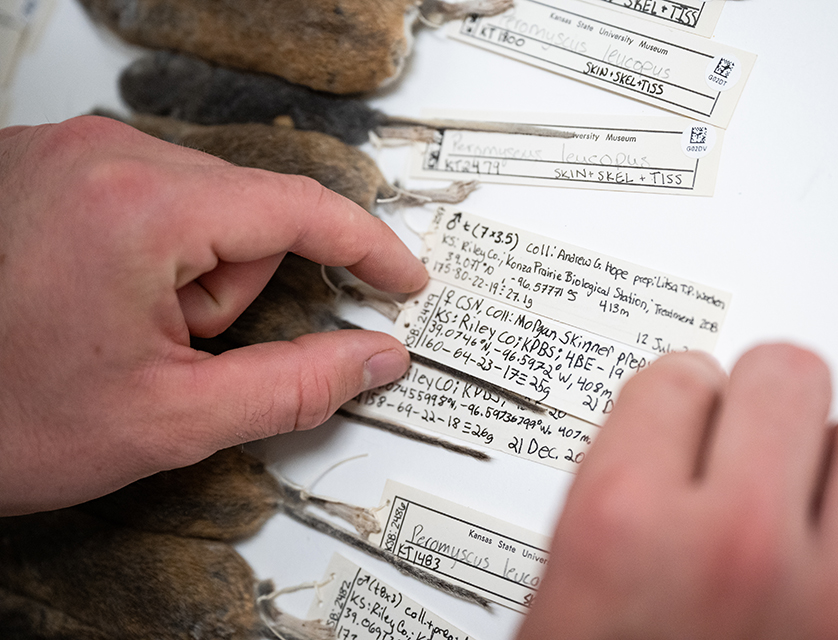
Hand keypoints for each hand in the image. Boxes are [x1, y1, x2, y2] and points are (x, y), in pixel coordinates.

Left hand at [0, 116, 427, 514]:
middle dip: (231, 289)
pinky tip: (101, 299)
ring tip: (124, 328)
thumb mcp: (170, 418)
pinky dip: (153, 254)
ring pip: (200, 208)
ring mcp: (66, 152)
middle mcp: (100, 154)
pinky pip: (150, 197)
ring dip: (189, 276)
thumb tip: (371, 358)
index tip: (402, 276)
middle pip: (245, 212)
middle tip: (173, 347)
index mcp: (139, 206)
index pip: (300, 208)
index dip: (367, 248)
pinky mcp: (47, 164)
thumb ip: (295, 387)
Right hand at [519, 344, 837, 639]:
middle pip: (786, 374)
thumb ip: (621, 506)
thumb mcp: (568, 607)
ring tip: (827, 495)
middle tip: (759, 438)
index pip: (677, 378)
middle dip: (769, 402)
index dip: (683, 402)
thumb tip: (674, 441)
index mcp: (624, 529)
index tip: (691, 418)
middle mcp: (733, 548)